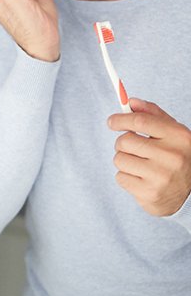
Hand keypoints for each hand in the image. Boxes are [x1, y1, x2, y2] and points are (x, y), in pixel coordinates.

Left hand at [108, 98, 190, 215]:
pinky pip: (120, 178)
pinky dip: (126, 177)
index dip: (121, 119)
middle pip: (125, 141)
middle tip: (132, 149)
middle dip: (122, 143)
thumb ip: (152, 114)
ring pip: (119, 159)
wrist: (189, 193)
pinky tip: (141, 179)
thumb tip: (131, 101)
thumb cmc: (175, 156)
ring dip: (124, 161)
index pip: (140, 121)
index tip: (112, 122)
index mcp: (179, 136)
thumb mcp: (171, 132)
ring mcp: (162, 177)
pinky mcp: (150, 194)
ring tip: (139, 165)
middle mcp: (172, 156)